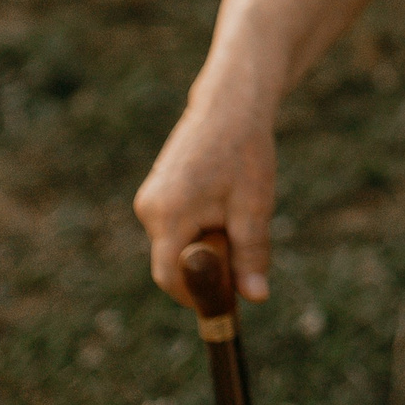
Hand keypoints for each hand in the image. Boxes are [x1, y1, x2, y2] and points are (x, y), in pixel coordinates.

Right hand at [133, 87, 278, 307]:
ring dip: (207, 242)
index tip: (227, 300)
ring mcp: (150, 199)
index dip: (197, 295)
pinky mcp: (157, 192)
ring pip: (176, 243)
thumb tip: (255, 298)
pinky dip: (201, 226)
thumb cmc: (244, 152)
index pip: (170, 277)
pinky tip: (224, 201)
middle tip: (243, 245)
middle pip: (173, 262)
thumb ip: (250, 255)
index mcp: (168, 215)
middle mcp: (149, 209)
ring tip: (235, 209)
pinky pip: (176, 226)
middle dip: (208, 265)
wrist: (231, 104)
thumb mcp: (254, 208)